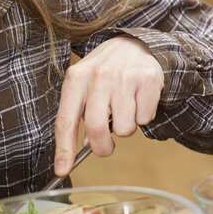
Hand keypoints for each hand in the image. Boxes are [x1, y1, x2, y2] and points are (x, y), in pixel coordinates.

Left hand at [54, 35, 163, 175]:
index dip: (64, 149)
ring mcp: (125, 77)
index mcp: (77, 78)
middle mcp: (100, 76)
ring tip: (126, 111)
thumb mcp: (86, 85)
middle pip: (96, 128)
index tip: (63, 170)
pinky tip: (140, 101)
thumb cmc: (107, 71)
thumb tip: (81, 149)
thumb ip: (80, 113)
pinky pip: (145, 118)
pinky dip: (144, 116)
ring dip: (126, 128)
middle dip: (102, 147)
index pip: (66, 120)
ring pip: (124, 128)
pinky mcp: (149, 80)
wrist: (137, 43)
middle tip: (106, 148)